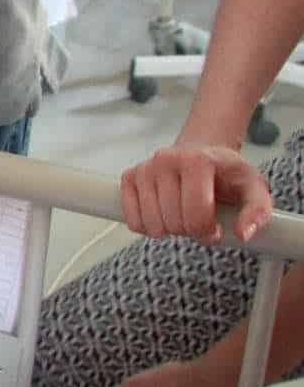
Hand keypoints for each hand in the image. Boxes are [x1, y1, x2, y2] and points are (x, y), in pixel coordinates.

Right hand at [119, 143, 273, 242]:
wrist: (200, 152)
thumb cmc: (226, 173)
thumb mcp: (253, 188)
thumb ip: (257, 211)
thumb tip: (242, 233)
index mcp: (197, 161)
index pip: (196, 213)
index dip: (208, 232)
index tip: (215, 229)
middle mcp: (166, 160)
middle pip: (174, 221)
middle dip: (189, 231)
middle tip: (199, 221)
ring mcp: (145, 169)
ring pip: (151, 224)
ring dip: (169, 230)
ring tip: (181, 216)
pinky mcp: (129, 177)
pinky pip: (131, 218)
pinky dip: (146, 226)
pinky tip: (162, 216)